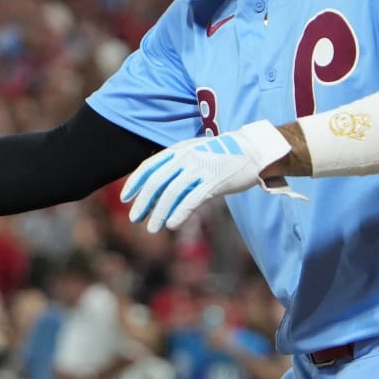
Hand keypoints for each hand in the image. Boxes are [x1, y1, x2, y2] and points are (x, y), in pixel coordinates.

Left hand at [120, 120, 303, 232]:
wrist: (253, 151)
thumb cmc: (223, 155)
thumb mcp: (196, 154)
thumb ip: (178, 167)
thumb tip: (159, 190)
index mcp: (178, 150)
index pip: (149, 166)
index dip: (134, 182)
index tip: (125, 198)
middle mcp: (186, 157)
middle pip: (156, 181)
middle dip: (143, 202)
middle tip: (134, 218)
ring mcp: (200, 168)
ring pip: (171, 193)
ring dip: (158, 213)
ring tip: (152, 228)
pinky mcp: (214, 181)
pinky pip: (191, 199)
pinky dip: (178, 213)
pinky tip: (171, 224)